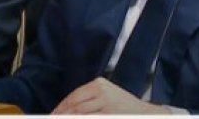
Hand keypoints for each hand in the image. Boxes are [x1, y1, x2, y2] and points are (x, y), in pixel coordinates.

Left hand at [51, 77, 168, 114]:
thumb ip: (88, 101)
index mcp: (99, 84)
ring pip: (80, 115)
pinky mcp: (110, 115)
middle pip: (75, 107)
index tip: (52, 114)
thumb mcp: (107, 96)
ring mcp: (107, 105)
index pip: (74, 96)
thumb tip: (64, 111)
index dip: (60, 108)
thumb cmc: (123, 107)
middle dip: (62, 116)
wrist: (146, 113)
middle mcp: (103, 92)